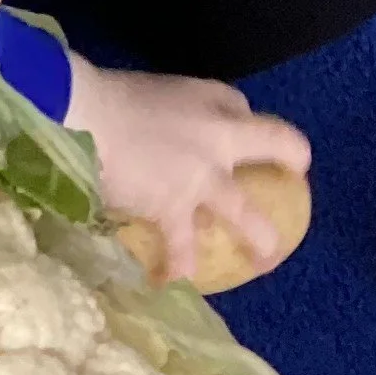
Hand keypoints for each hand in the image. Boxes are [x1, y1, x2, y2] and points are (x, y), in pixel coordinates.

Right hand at [63, 57, 312, 281]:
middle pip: (276, 143)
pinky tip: (169, 282)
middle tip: (294, 175)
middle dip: (291, 161)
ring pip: (245, 212)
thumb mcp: (148, 92)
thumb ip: (168, 116)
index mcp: (210, 98)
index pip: (240, 108)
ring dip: (260, 238)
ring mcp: (202, 175)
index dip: (243, 125)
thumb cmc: (104, 96)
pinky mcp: (175, 207)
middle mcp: (219, 134)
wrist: (82, 115)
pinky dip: (177, 265)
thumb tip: (157, 142)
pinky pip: (182, 245)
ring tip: (265, 260)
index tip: (239, 141)